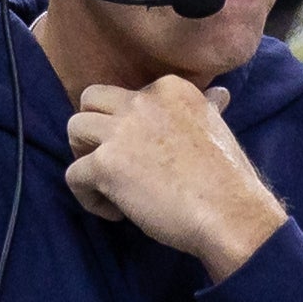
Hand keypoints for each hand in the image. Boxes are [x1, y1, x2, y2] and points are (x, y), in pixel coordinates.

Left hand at [66, 78, 287, 280]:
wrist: (229, 212)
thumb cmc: (227, 178)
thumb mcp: (218, 128)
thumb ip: (207, 108)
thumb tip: (218, 95)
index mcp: (169, 88)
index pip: (127, 94)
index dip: (126, 123)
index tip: (143, 153)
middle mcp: (142, 100)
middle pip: (90, 99)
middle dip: (93, 127)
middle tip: (109, 159)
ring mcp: (120, 130)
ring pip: (74, 128)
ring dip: (84, 156)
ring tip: (107, 185)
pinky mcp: (105, 164)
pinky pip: (73, 175)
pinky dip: (88, 197)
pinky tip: (116, 213)